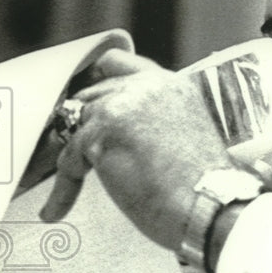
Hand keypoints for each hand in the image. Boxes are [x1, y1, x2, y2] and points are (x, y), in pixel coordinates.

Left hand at [39, 50, 230, 250]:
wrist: (214, 208)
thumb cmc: (206, 190)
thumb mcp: (186, 137)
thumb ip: (154, 123)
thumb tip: (119, 136)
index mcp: (172, 85)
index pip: (119, 64)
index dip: (96, 81)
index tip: (83, 102)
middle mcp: (147, 87)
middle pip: (90, 96)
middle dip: (79, 127)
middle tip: (70, 156)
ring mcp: (122, 106)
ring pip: (75, 125)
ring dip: (71, 158)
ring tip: (67, 189)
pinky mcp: (103, 133)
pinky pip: (69, 158)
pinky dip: (63, 186)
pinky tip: (57, 209)